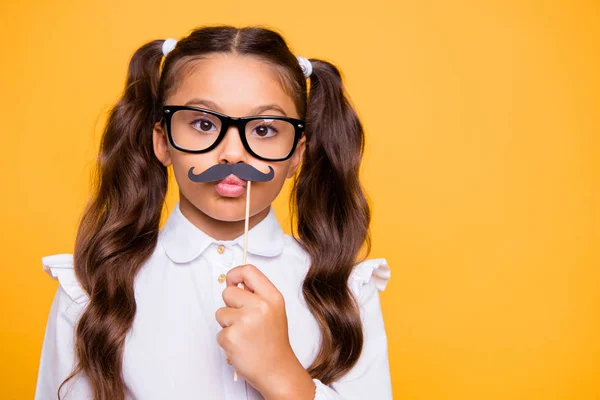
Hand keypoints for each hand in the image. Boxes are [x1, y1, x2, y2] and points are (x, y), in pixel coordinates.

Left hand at [215, 264, 314, 398]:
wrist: (277, 370)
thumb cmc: (274, 341)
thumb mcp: (274, 310)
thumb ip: (257, 295)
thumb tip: (235, 284)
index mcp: (272, 297)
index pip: (248, 271)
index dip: (235, 274)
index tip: (232, 282)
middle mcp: (260, 306)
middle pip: (228, 292)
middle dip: (230, 305)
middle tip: (244, 320)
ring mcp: (245, 322)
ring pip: (220, 312)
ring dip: (227, 324)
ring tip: (244, 335)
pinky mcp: (232, 337)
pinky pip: (219, 332)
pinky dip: (226, 340)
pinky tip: (241, 346)